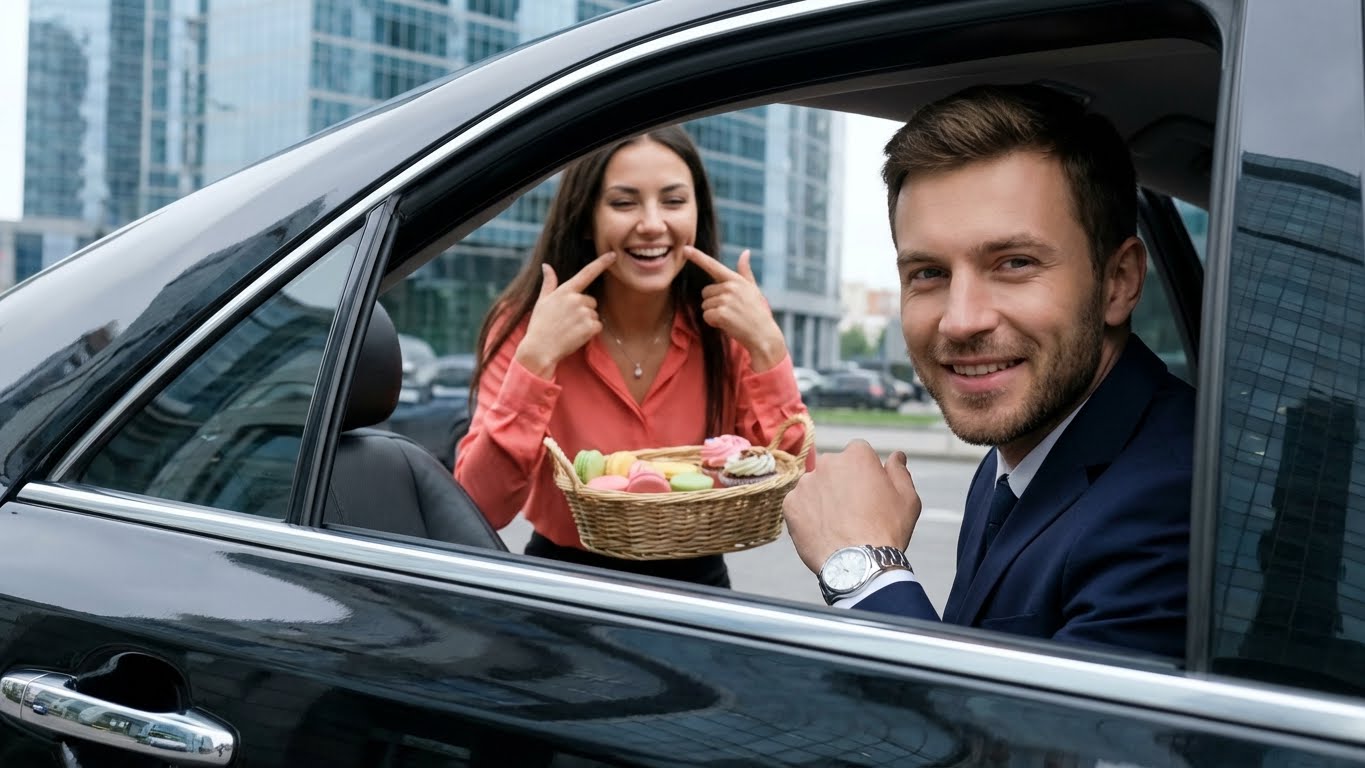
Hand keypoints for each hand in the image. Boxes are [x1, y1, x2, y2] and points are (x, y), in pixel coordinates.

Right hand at [514, 252, 615, 378]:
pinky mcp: (590, 326)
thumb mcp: (541, 301)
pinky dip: (590, 332)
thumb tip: (546, 266)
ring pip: (594, 314)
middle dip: (583, 310)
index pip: (587, 273)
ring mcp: (584, 312)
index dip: (601, 263)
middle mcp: (576, 299)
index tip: (613, 255)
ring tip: (569, 330)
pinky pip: (597, 326)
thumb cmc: (539, 326)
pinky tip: (576, 336)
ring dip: (586, 322)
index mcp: (565, 290)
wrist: (539, 349)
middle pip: (591, 301)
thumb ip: (549, 283)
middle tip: (567, 321)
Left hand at [686, 246, 786, 370]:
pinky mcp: (721, 313)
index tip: (685, 249)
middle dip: (713, 303)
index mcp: (736, 279)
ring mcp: (725, 300)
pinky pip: (706, 316)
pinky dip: (713, 322)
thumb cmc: (757, 312)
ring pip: (705, 305)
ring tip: (731, 318)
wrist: (763, 334)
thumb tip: (745, 252)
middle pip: (705, 292)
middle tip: (731, 310)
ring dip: (714, 314)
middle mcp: (730, 287)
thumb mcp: (753, 289)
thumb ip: (745, 271)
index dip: (697, 257)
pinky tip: (728, 324)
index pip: (713, 265)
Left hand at [782, 443, 921, 573]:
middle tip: (854, 510)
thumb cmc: (887, 530)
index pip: (859, 453)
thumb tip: (897, 455)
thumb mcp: (907, 499)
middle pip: (835, 467)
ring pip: (816, 486)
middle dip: (842, 482)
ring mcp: (806, 483)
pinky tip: (823, 531)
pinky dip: (808, 515)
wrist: (858, 564)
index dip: (866, 473)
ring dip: (824, 498)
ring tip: (838, 524)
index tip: (870, 492)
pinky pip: (800, 505)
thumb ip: (899, 472)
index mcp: (856, 455)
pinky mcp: (790, 504)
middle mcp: (827, 462)